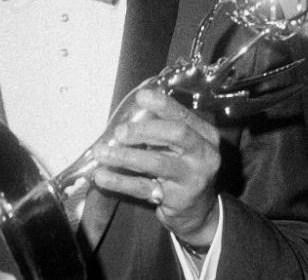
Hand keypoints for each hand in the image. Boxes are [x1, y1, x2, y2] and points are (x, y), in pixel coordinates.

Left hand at [91, 88, 220, 246]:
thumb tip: (129, 114)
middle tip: (119, 132)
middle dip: (144, 130)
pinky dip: (119, 181)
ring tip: (101, 152)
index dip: (163, 105)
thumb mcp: (183, 147)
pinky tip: (101, 176)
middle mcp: (204, 156)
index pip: (184, 116)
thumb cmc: (183, 169)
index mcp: (205, 136)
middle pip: (176, 134)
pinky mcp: (176, 199)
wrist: (199, 211)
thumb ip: (163, 130)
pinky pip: (143, 187)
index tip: (141, 96)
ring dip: (125, 156)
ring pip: (157, 163)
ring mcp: (192, 179)